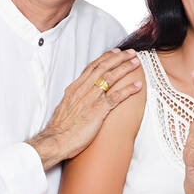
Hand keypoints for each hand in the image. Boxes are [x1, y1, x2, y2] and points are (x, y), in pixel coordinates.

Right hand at [29, 49, 142, 168]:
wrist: (55, 141)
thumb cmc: (60, 128)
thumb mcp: (65, 107)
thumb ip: (75, 98)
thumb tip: (81, 94)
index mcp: (74, 88)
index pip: (92, 67)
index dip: (105, 58)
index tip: (115, 52)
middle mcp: (82, 90)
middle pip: (103, 68)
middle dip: (119, 59)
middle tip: (131, 53)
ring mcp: (90, 100)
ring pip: (110, 78)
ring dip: (125, 69)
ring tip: (136, 63)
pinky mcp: (97, 111)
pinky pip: (116, 97)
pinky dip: (128, 89)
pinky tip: (138, 85)